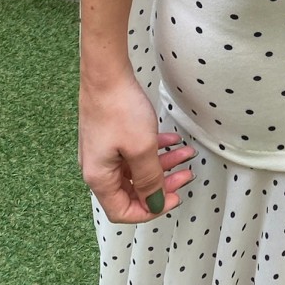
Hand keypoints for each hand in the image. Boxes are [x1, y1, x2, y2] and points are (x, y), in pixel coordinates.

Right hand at [78, 70, 196, 222]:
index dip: (151, 210)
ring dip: (162, 163)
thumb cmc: (119, 108)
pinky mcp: (109, 135)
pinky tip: (172, 140)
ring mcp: (103, 151)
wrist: (105, 72)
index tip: (174, 198)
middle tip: (186, 176)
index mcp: (99, 178)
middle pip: (132, 190)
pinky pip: (133, 151)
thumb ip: (150, 180)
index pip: (122, 211)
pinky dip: (153, 149)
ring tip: (186, 153)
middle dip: (162, 185)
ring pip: (136, 169)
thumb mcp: (141, 149)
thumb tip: (156, 204)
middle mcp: (98, 168)